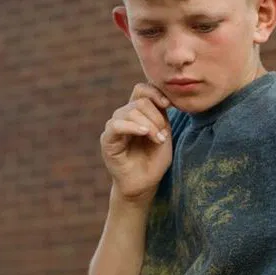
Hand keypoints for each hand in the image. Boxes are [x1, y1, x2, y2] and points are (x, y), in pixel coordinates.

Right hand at [100, 83, 172, 200]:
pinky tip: (145, 133)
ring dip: (149, 125)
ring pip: (130, 112)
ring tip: (158, 140)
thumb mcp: (164, 134)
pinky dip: (132, 126)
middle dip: (156, 117)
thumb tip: (162, 98)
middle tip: (163, 135)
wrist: (144, 185)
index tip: (168, 105)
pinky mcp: (107, 140)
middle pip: (140, 101)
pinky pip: (116, 125)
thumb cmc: (154, 162)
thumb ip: (162, 115)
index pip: (141, 89)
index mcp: (138, 113)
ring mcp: (114, 127)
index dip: (155, 92)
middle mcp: (124, 117)